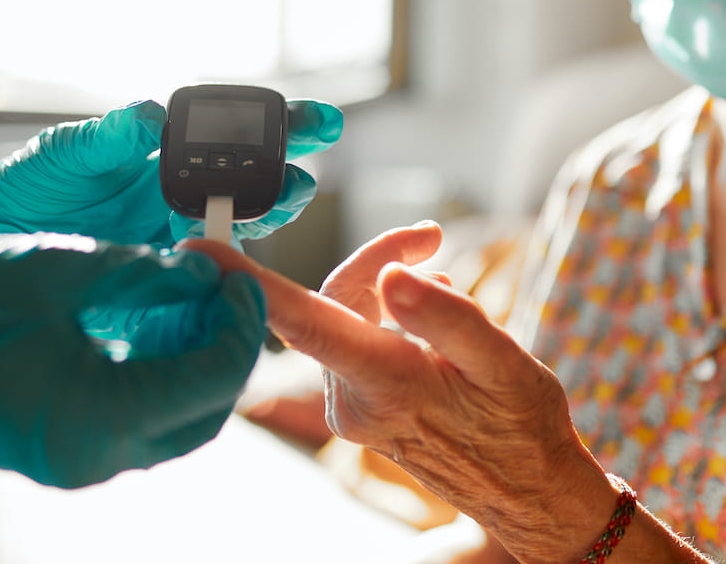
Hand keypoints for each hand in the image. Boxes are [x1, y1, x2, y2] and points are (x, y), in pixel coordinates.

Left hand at [0, 98, 342, 246]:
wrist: (0, 233)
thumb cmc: (38, 180)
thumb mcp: (74, 152)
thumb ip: (115, 135)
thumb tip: (154, 117)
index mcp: (175, 154)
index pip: (242, 136)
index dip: (287, 127)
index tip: (320, 121)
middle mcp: (188, 194)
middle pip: (257, 184)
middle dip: (289, 178)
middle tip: (303, 177)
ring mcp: (180, 236)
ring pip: (241, 228)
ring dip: (267, 216)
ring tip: (288, 201)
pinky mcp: (165, 275)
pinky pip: (206, 273)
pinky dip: (227, 269)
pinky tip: (240, 264)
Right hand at [0, 226, 266, 487]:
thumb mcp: (63, 273)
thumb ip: (144, 274)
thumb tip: (200, 268)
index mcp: (104, 419)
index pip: (214, 377)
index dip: (239, 323)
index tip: (238, 276)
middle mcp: (97, 457)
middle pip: (204, 410)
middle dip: (226, 349)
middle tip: (224, 290)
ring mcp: (76, 461)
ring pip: (173, 421)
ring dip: (192, 362)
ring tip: (189, 299)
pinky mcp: (60, 447)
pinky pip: (133, 419)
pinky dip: (155, 374)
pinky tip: (150, 324)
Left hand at [182, 224, 617, 563]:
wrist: (526, 489)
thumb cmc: (521, 426)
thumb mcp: (502, 363)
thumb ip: (445, 316)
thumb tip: (393, 276)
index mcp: (386, 383)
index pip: (303, 322)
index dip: (250, 283)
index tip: (199, 253)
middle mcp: (353, 400)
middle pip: (336, 300)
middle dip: (378, 261)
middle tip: (430, 238)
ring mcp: (352, 409)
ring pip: (348, 318)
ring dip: (392, 294)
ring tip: (453, 311)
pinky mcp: (359, 409)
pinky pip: (359, 342)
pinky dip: (392, 321)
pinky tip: (435, 337)